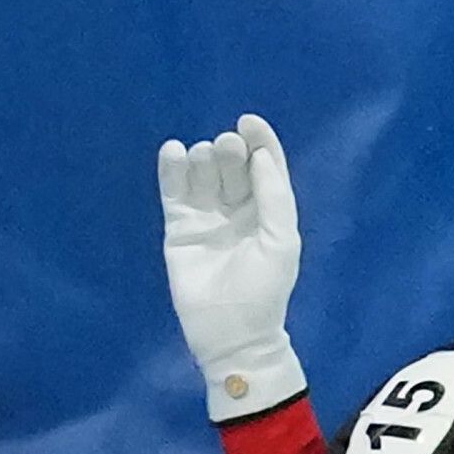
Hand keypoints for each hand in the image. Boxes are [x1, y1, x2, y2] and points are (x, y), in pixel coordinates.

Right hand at [156, 114, 306, 420]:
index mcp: (269, 211)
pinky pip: (174, 191)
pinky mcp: (179, 227)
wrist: (231, 332)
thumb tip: (261, 156)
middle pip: (232, 165)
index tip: (248, 121)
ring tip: (202, 156)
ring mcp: (207, 217)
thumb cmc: (264, 289)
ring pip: (202, 173)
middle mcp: (238, 209)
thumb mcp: (281, 242)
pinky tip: (173, 152)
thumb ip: (275, 197)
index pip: (264, 166)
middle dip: (229, 151)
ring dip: (202, 158)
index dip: (259, 141)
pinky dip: (172, 169)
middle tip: (226, 148)